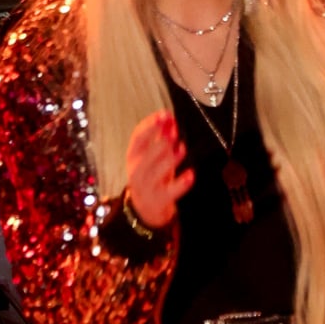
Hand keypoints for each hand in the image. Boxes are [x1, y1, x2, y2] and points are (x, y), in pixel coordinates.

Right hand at [124, 110, 194, 229]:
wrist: (145, 208)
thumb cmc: (150, 176)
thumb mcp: (151, 156)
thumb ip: (160, 138)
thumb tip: (169, 119)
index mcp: (133, 155)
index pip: (137, 137)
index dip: (150, 125)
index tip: (164, 115)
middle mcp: (137, 170)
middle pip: (146, 155)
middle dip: (160, 142)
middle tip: (174, 132)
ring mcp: (146, 187)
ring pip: (156, 172)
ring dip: (170, 160)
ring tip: (182, 149)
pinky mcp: (159, 200)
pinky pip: (170, 192)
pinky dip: (181, 184)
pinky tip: (190, 174)